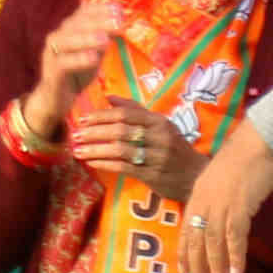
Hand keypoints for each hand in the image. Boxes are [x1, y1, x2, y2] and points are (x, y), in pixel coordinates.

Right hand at [20, 0, 120, 147]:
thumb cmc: (76, 73)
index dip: (101, 9)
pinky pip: (64, 63)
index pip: (83, 12)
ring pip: (67, 41)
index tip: (120, 9)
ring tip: (105, 39)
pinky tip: (93, 58)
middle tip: (118, 22)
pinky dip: (78, 59)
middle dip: (98, 21)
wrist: (55, 98)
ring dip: (87, 38)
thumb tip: (120, 22)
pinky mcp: (52, 72)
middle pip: (77, 24)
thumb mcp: (94, 53)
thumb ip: (104, 38)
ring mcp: (52, 54)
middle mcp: (58, 37)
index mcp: (68, 30)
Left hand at [68, 93, 200, 200]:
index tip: (82, 119)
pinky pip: (124, 168)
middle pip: (120, 131)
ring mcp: (156, 156)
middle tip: (75, 135)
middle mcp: (159, 136)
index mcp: (159, 121)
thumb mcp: (160, 125)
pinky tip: (92, 163)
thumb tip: (109, 96)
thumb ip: (135, 111)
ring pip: (120, 150)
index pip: (126, 114)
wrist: (197, 176)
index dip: (101, 115)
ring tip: (78, 151)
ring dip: (96, 150)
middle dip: (94, 133)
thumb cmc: (174, 148)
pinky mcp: (153, 175)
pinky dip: (105, 164)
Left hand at [181, 129, 272, 272]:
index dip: (185, 255)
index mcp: (197, 196)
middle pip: (197, 243)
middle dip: (198, 271)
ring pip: (213, 245)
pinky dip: (235, 257)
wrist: (258, 143)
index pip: (186, 232)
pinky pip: (235, 237)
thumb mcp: (219, 180)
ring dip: (215, 270)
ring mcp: (221, 206)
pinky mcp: (240, 207)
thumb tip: (219, 222)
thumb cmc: (242, 159)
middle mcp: (204, 203)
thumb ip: (215, 200)